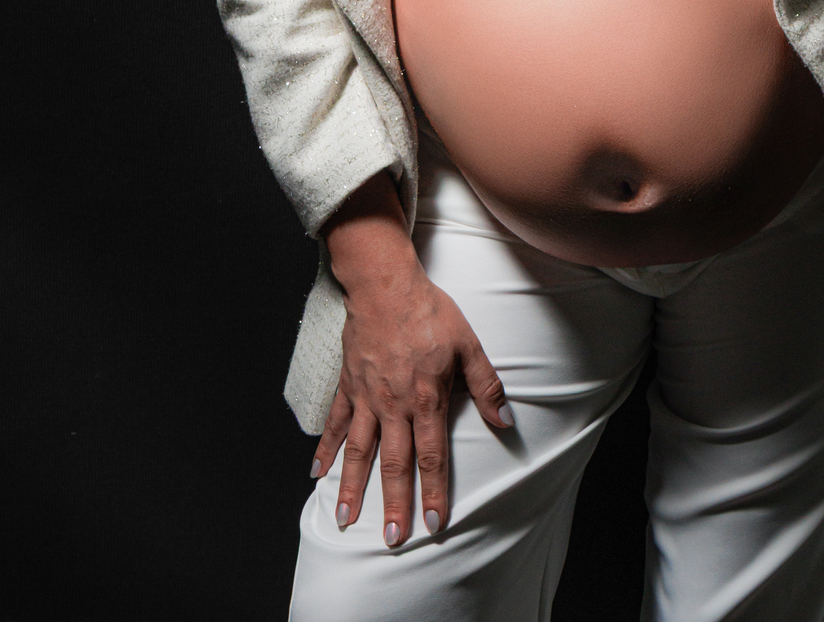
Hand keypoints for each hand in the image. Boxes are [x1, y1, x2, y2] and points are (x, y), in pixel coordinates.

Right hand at [313, 172, 512, 542]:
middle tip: (392, 539)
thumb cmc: (429, 311)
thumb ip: (486, 385)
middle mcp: (393, 405)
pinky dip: (325, 449)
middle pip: (395, 463)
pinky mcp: (348, 385)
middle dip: (394, 503)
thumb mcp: (468, 344)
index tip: (433, 525)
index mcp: (425, 398)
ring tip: (345, 520)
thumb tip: (506, 421)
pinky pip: (334, 423)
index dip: (434, 492)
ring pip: (358, 451)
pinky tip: (317, 474)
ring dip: (353, 487)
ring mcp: (366, 397)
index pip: (431, 456)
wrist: (385, 284)